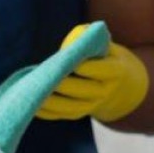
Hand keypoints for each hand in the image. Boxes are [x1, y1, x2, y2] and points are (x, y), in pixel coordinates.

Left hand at [35, 24, 150, 122]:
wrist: (124, 86)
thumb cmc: (108, 57)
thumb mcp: (106, 45)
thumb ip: (89, 37)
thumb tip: (70, 41)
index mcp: (115, 71)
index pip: (97, 69)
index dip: (80, 65)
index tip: (63, 59)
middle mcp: (105, 91)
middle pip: (80, 90)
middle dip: (59, 83)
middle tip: (39, 76)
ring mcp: (94, 105)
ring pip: (70, 106)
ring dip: (49, 101)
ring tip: (29, 91)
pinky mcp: (82, 112)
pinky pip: (63, 114)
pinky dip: (47, 112)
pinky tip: (31, 104)